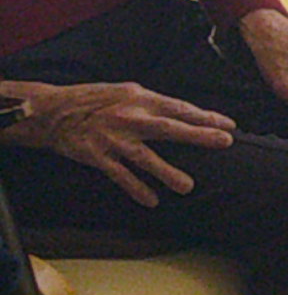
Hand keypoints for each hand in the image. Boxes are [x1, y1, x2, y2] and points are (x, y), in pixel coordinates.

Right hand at [0, 82, 234, 205]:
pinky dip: (136, 188)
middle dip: (198, 135)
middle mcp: (128, 117)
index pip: (178, 107)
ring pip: (144, 157)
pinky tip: (152, 201)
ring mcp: (112, 138)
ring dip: (167, 172)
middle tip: (225, 142)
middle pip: (169, 127)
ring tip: (187, 187)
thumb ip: (153, 104)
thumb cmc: (93, 101)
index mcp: (138, 98)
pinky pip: (120, 175)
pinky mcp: (96, 155)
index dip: (205, 116)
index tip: (230, 125)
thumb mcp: (125, 92)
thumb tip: (186, 116)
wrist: (49, 111)